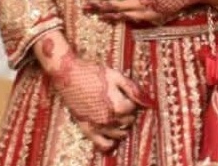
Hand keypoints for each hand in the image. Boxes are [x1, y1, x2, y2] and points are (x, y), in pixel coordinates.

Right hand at [35, 32, 146, 152]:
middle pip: (128, 122)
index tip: (130, 96)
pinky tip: (113, 135)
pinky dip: (110, 143)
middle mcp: (108, 119)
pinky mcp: (87, 129)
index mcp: (117, 105)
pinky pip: (103, 145)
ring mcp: (97, 126)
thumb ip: (132, 89)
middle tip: (125, 104)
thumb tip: (148, 100)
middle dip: (130, 114)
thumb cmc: (93, 73)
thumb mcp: (116, 76)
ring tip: (120, 116)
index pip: (134, 109)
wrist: (69, 75)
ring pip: (119, 135)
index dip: (134, 102)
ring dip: (122, 127)